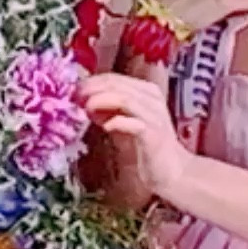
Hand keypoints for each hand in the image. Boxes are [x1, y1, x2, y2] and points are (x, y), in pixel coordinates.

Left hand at [82, 71, 190, 208]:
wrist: (173, 170)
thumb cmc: (148, 146)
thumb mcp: (125, 122)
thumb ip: (109, 111)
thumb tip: (86, 102)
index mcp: (146, 91)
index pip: (113, 78)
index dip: (91, 82)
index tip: (74, 92)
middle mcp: (152, 98)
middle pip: (116, 84)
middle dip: (92, 89)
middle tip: (76, 98)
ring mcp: (154, 115)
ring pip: (124, 98)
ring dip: (101, 101)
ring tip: (86, 109)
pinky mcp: (154, 133)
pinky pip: (132, 122)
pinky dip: (116, 122)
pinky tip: (106, 128)